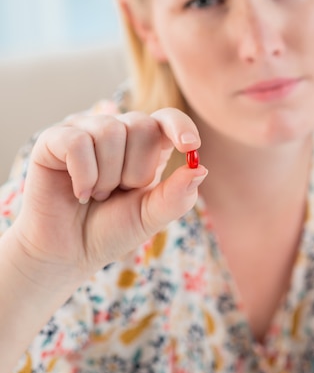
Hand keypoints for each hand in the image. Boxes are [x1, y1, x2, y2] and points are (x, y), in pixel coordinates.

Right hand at [10, 108, 206, 286]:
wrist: (69, 253)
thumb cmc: (112, 230)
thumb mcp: (151, 216)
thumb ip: (177, 195)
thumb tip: (201, 169)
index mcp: (147, 147)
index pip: (167, 119)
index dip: (179, 126)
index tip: (190, 145)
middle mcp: (118, 132)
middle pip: (142, 126)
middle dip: (136, 170)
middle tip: (119, 193)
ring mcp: (85, 131)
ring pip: (110, 131)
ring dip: (107, 176)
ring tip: (98, 194)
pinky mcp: (54, 139)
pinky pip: (78, 142)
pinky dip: (84, 174)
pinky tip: (80, 192)